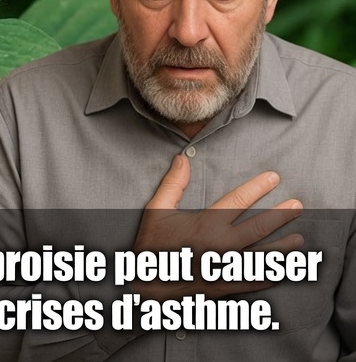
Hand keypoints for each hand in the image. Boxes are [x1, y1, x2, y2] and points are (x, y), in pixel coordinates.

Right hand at [132, 154, 302, 298]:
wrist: (147, 286)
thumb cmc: (152, 245)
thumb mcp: (157, 209)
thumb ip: (173, 183)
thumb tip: (183, 158)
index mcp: (206, 224)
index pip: (239, 200)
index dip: (258, 187)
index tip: (274, 178)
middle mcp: (221, 246)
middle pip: (259, 227)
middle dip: (281, 215)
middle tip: (297, 205)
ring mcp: (226, 269)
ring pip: (263, 256)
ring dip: (283, 247)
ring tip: (299, 239)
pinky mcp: (226, 287)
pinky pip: (255, 282)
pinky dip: (271, 276)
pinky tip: (283, 271)